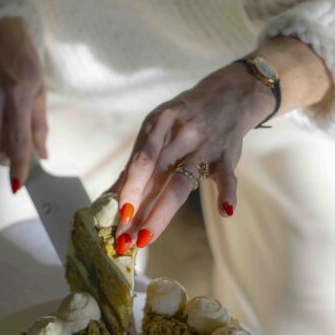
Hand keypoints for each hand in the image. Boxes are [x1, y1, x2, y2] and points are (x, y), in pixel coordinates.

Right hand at [0, 17, 47, 189]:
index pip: (18, 139)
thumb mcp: (39, 84)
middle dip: (5, 159)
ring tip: (7, 119)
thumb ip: (39, 123)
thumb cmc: (21, 54)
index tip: (18, 184)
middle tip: (16, 157)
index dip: (19, 165)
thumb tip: (41, 153)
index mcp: (18, 91)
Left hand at [113, 63, 274, 246]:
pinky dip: (227, 193)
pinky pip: (227, 176)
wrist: (227, 95)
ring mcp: (204, 145)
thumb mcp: (156, 130)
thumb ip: (136, 164)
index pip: (138, 162)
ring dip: (162, 212)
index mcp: (157, 125)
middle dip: (137, 209)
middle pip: (155, 175)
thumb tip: (107, 198)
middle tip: (123, 238)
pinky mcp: (227, 156)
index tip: (115, 216)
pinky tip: (224, 212)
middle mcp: (179, 134)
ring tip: (146, 237)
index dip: (126, 190)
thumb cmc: (181, 120)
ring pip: (182, 182)